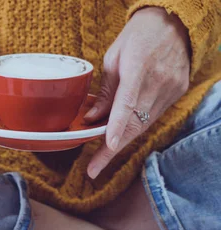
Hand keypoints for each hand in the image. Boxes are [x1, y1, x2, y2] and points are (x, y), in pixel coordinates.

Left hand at [84, 7, 190, 177]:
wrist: (174, 22)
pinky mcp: (177, 92)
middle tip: (93, 169)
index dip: (116, 127)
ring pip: (143, 124)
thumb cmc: (139, 36)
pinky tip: (121, 133)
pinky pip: (152, 116)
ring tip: (101, 156)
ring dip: (121, 140)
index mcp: (138, 68)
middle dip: (112, 149)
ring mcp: (171, 88)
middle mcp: (158, 81)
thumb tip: (91, 118)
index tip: (107, 146)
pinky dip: (135, 126)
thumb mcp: (114, 57)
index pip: (126, 103)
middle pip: (134, 123)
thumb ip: (105, 91)